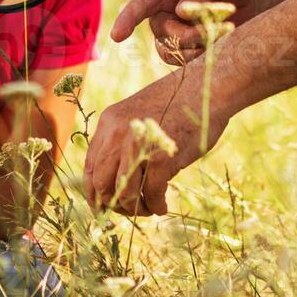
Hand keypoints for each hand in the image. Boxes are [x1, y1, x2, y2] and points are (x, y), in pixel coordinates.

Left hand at [82, 70, 228, 215]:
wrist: (207, 87)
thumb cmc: (178, 103)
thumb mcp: (137, 115)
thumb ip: (121, 140)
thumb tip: (114, 181)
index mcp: (109, 122)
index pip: (90, 167)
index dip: (95, 193)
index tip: (104, 206)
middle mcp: (117, 134)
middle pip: (101, 185)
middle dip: (114, 205)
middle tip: (129, 209)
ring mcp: (138, 147)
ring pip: (124, 195)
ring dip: (135, 209)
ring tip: (148, 207)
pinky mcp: (161, 159)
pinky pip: (151, 196)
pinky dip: (156, 206)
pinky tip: (163, 205)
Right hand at [112, 0, 295, 64]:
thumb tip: (179, 13)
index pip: (141, 3)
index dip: (128, 19)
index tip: (118, 36)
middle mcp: (164, 11)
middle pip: (162, 33)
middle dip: (189, 35)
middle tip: (221, 26)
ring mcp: (175, 32)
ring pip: (171, 52)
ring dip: (198, 48)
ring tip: (225, 32)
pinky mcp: (190, 50)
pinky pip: (186, 63)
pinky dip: (203, 58)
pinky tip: (222, 44)